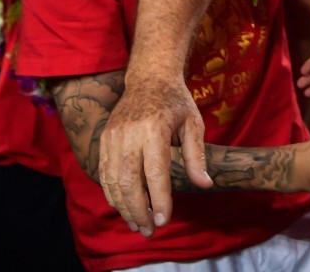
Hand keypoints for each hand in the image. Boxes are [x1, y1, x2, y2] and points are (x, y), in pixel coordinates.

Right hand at [98, 78, 210, 236]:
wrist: (149, 79)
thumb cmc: (176, 103)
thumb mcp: (194, 124)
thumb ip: (197, 156)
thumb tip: (205, 184)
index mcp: (154, 129)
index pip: (155, 172)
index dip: (159, 199)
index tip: (164, 220)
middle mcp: (129, 134)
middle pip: (129, 181)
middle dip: (139, 210)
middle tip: (150, 231)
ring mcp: (113, 137)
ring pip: (113, 181)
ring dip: (124, 207)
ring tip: (138, 224)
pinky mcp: (104, 140)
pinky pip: (104, 173)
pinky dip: (112, 194)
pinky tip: (124, 207)